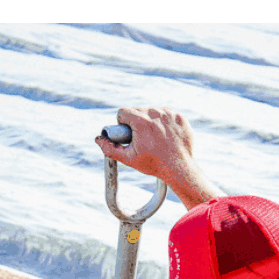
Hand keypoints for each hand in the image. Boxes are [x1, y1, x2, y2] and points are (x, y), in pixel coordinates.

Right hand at [96, 106, 223, 208]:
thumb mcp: (129, 159)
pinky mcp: (179, 116)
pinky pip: (166, 114)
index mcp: (141, 121)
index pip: (123, 112)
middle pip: (137, 110)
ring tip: (155, 138)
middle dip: (136, 122)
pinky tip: (166, 136)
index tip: (129, 134)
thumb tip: (98, 139)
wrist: (180, 169)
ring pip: (152, 111)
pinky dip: (164, 122)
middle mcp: (155, 113)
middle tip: (142, 138)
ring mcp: (169, 113)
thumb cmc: (154, 164)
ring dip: (150, 121)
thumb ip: (110, 149)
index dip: (122, 124)